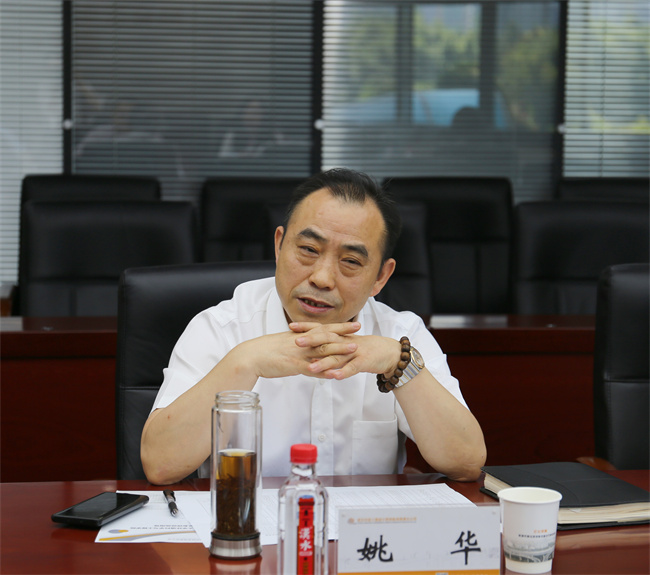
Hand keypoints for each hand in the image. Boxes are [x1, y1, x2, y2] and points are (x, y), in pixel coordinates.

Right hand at [245, 322, 360, 379]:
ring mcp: (298, 353)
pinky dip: (324, 371)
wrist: (250, 356)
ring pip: (323, 350)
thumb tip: (304, 343)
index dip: (339, 326)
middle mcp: (301, 341)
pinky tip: (335, 374)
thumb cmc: (264, 350)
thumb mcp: (283, 342)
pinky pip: (311, 368)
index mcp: (299, 335)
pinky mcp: (293, 365)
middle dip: (344, 333)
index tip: (353, 324)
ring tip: (354, 350)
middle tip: (360, 331)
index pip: (323, 328)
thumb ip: (296, 342)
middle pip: (326, 336)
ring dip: (339, 350)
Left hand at [291, 322, 400, 380]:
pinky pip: (352, 368)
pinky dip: (343, 372)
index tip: (290, 326)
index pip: (320, 329)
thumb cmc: (363, 349)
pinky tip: (333, 377)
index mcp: (339, 336)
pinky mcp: (363, 362)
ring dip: (323, 363)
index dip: (306, 327)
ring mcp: (354, 352)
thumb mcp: (345, 345)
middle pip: (326, 340)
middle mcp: (345, 342)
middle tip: (295, 342)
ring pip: (336, 357)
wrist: (387, 352)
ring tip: (310, 367)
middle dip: (311, 340)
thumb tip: (310, 349)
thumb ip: (329, 346)